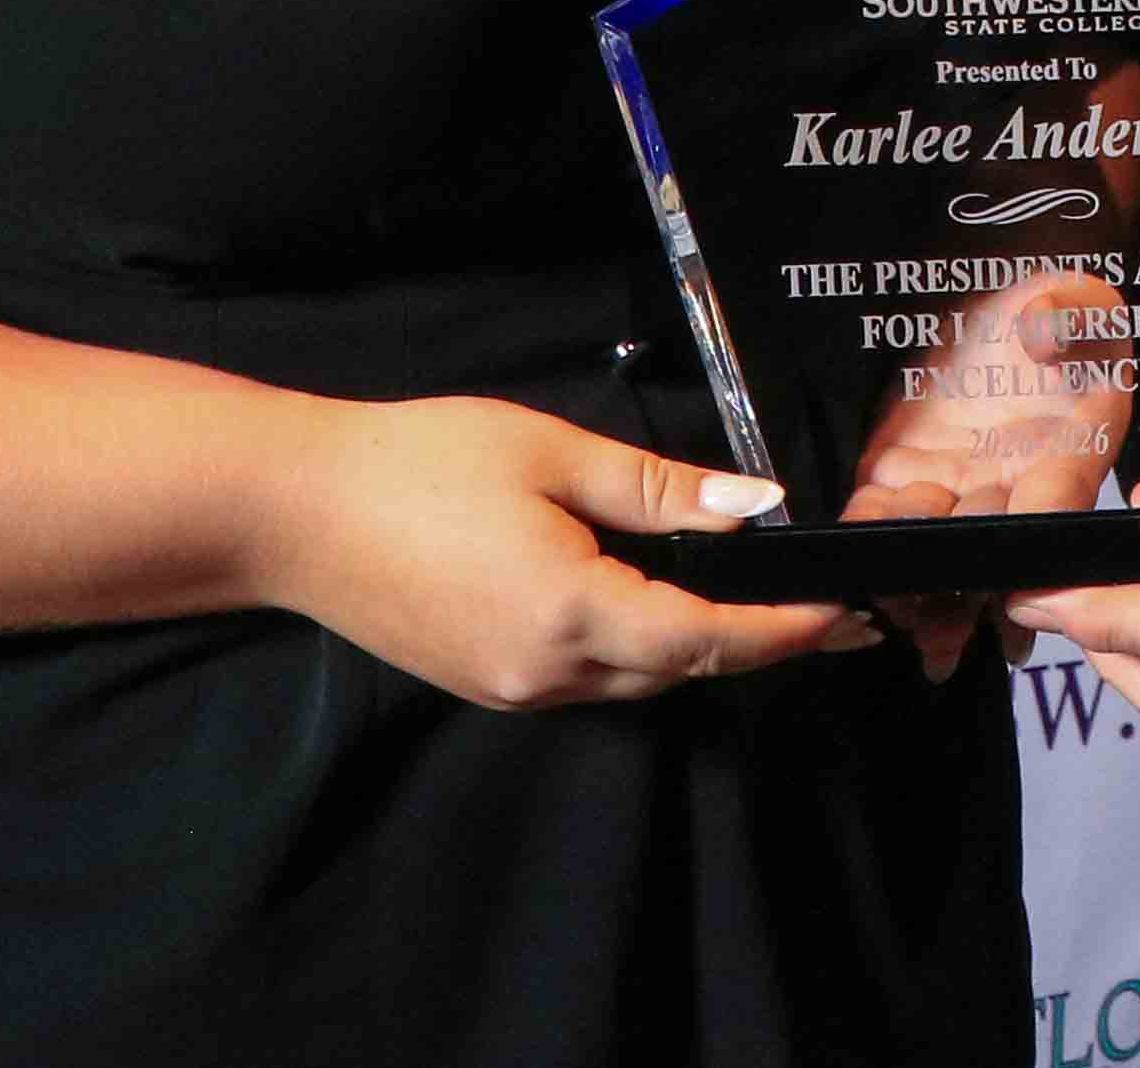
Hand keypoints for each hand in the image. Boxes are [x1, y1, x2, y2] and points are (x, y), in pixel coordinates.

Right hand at [265, 395, 877, 709]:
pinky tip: (652, 606)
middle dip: (754, 642)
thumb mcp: (549, 452)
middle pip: (679, 669)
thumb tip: (757, 507)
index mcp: (571, 612)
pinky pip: (585, 679)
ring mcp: (510, 687)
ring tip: (754, 604)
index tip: (846, 612)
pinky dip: (635, 649)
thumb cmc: (417, 462)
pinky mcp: (483, 682)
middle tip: (824, 609)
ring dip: (694, 648)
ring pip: (634, 680)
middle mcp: (546, 671)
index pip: (708, 638)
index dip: (785, 630)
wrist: (293, 511)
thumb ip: (657, 488)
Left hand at [841, 268, 1135, 679]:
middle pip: (992, 552)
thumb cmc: (1051, 305)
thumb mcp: (1079, 299)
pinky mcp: (900, 471)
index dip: (1030, 538)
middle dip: (966, 597)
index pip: (1053, 503)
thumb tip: (1042, 329)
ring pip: (936, 549)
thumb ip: (1068, 313)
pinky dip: (871, 547)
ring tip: (895, 616)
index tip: (1010, 575)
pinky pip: (882, 517)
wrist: (999, 294)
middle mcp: (1013, 483)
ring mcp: (954, 484)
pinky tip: (854, 575)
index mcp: (1070, 450)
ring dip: (918, 590)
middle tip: (940, 638)